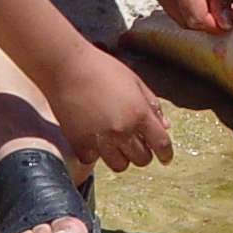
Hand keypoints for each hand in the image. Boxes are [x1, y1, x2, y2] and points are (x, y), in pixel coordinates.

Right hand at [48, 44, 174, 170]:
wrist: (66, 66)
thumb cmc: (101, 69)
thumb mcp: (134, 81)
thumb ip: (152, 105)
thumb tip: (165, 126)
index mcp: (139, 114)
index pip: (161, 144)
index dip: (166, 154)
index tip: (165, 158)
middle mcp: (122, 130)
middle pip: (142, 160)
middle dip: (143, 153)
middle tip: (136, 144)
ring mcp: (100, 139)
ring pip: (120, 165)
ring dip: (120, 156)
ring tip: (114, 143)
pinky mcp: (80, 143)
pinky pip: (93, 160)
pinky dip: (94, 153)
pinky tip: (93, 140)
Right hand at [142, 0, 232, 34]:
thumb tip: (225, 24)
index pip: (197, 17)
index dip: (215, 26)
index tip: (229, 25)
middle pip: (186, 21)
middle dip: (207, 24)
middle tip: (224, 19)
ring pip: (178, 18)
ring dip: (196, 18)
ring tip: (214, 9)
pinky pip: (171, 7)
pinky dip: (186, 9)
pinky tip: (199, 1)